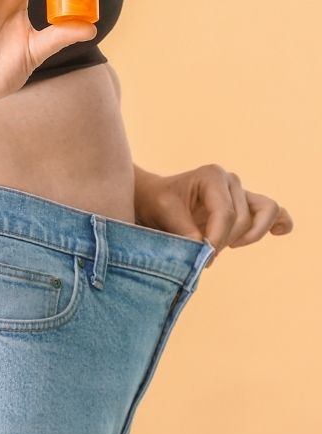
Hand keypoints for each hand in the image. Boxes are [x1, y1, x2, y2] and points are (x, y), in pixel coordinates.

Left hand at [133, 163, 292, 266]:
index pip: (226, 212)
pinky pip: (275, 212)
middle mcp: (231, 181)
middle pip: (243, 218)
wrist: (154, 198)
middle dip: (225, 241)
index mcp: (212, 176)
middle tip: (204, 255)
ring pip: (265, 214)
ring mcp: (242, 192)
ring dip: (249, 236)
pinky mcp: (248, 205)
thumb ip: (184, 231)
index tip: (204, 257)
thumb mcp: (164, 213)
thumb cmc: (157, 202)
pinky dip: (279, 223)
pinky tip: (278, 233)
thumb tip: (206, 252)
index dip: (218, 238)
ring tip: (228, 245)